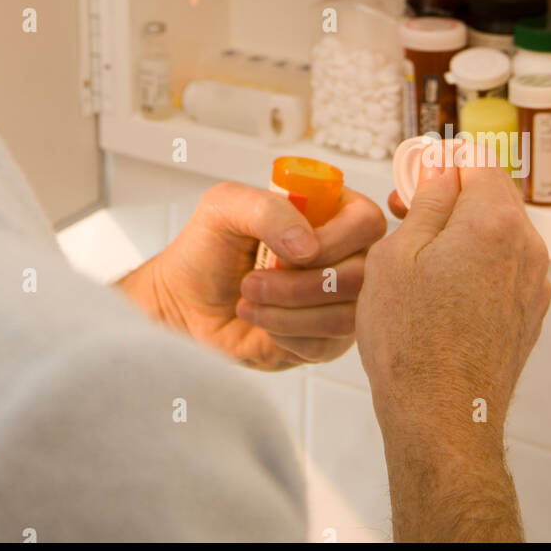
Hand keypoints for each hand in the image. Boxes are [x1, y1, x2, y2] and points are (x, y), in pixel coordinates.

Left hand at [119, 180, 385, 371]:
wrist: (183, 303)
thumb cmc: (206, 248)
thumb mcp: (225, 206)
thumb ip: (268, 209)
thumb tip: (309, 247)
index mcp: (330, 212)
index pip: (368, 221)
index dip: (337, 239)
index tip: (293, 251)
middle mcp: (344, 256)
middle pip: (364, 273)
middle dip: (304, 282)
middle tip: (255, 279)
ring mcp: (339, 301)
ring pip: (347, 313)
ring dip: (290, 309)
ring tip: (248, 297)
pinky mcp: (327, 340)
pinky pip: (328, 344)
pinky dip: (287, 333)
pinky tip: (259, 320)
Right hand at [355, 155, 550, 540]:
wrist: (440, 417)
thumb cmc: (411, 343)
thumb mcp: (396, 253)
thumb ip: (425, 202)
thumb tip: (438, 173)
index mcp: (493, 222)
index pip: (477, 161)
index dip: (441, 163)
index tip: (414, 177)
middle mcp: (525, 248)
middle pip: (493, 195)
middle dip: (451, 195)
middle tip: (408, 210)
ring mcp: (532, 284)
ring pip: (498, 233)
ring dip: (462, 231)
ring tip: (417, 255)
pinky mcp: (527, 313)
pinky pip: (503, 268)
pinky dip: (475, 264)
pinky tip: (438, 288)